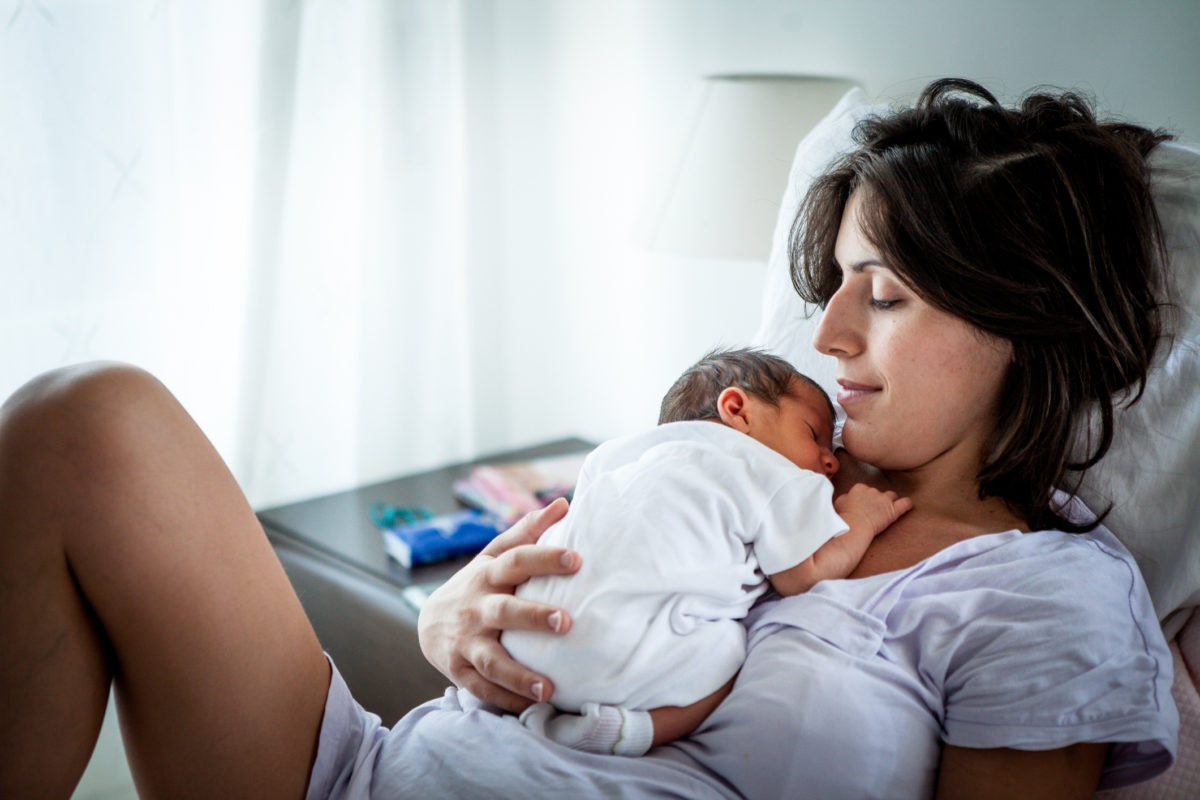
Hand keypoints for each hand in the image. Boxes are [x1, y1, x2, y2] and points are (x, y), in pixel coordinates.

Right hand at [417, 498, 579, 711]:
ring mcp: (466, 642)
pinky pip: (482, 689)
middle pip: (504, 610)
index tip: (576, 559)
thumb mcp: (494, 554)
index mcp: (489, 575)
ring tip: (548, 688)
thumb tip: (563, 502)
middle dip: (533, 617)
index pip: (517, 561)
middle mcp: (476, 607)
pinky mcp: (459, 670)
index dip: (545, 559)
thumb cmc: (478, 583)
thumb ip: (528, 531)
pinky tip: (531, 707)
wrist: (429, 621)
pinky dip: (506, 700)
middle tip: (566, 621)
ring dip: (519, 675)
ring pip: (491, 660)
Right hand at [834, 483, 912, 536]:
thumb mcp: (839, 503)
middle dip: (876, 500)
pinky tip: (908, 504)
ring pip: (891, 496)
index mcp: (859, 488)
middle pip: (878, 493)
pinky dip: (907, 504)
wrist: (854, 527)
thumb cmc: (844, 517)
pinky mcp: (893, 510)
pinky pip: (904, 504)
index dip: (864, 498)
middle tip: (872, 510)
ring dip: (889, 502)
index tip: (862, 505)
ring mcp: (884, 500)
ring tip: (886, 509)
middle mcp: (872, 491)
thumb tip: (848, 498)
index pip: (864, 489)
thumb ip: (846, 498)